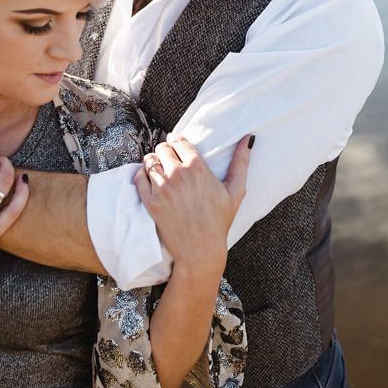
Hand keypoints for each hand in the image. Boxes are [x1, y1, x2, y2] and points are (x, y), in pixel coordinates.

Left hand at [133, 135, 250, 275]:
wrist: (201, 249)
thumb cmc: (219, 221)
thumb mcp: (236, 190)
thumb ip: (241, 162)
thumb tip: (248, 139)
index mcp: (197, 167)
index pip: (178, 140)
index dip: (176, 141)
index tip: (176, 145)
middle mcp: (178, 174)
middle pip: (162, 148)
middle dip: (166, 151)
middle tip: (169, 160)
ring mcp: (162, 188)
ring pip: (149, 160)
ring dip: (154, 162)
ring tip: (160, 170)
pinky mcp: (150, 201)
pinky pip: (139, 177)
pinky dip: (142, 176)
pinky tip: (151, 181)